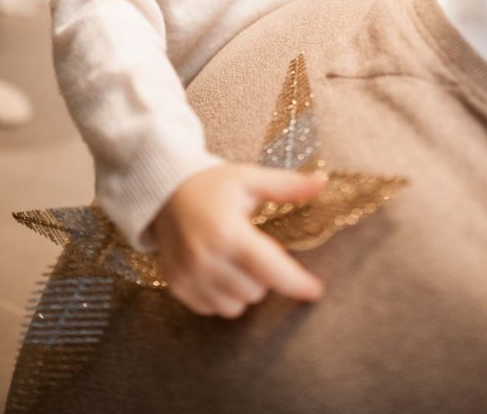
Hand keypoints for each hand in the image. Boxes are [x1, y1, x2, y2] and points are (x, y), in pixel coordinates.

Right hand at [150, 163, 326, 318]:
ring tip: (234, 258)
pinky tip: (217, 268)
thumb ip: (287, 185)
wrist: (163, 192)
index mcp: (228, 231)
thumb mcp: (250, 179)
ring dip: (244, 287)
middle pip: (257, 291)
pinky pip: (213, 309)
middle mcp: (206, 258)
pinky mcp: (177, 286)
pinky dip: (222, 294)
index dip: (296, 283)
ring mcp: (189, 275)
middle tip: (252, 247)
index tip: (316, 291)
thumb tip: (323, 180)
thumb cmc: (212, 184)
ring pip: (237, 305)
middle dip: (264, 274)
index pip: (271, 269)